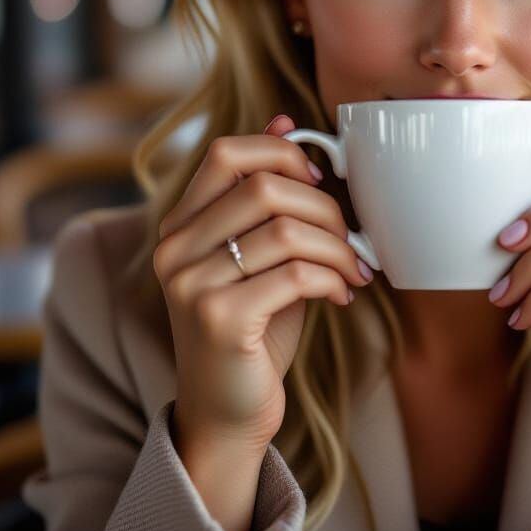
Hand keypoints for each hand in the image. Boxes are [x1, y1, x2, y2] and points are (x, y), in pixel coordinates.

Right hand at [154, 115, 373, 452]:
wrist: (228, 412)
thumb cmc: (253, 326)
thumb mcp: (259, 252)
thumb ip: (266, 195)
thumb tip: (283, 118)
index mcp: (183, 224)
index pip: (227, 152)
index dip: (282, 153)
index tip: (320, 180)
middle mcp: (176, 249)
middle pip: (264, 187)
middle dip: (326, 208)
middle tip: (351, 238)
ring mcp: (192, 284)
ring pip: (285, 230)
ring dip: (338, 248)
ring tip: (354, 270)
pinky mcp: (219, 319)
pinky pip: (296, 274)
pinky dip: (333, 279)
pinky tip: (342, 295)